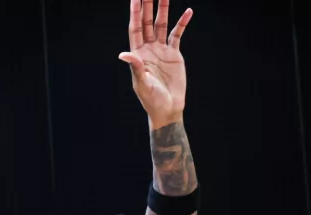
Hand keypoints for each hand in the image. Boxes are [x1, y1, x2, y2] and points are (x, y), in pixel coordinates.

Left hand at [120, 0, 192, 127]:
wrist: (168, 108)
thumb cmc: (151, 99)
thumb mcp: (141, 83)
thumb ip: (135, 67)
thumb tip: (123, 54)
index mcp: (138, 54)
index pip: (135, 28)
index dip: (135, 13)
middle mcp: (148, 49)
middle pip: (147, 22)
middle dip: (148, 6)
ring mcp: (161, 50)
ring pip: (161, 25)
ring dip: (163, 10)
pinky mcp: (174, 54)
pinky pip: (177, 34)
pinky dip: (182, 23)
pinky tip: (188, 12)